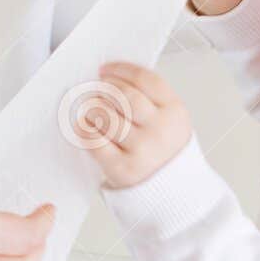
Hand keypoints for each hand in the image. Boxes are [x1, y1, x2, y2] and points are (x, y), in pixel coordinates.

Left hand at [76, 63, 191, 189]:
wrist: (172, 190)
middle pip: (124, 96)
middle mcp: (160, 130)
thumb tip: (109, 78)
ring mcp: (142, 150)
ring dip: (93, 108)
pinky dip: (84, 129)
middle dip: (105, 89)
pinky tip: (85, 126)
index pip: (145, 80)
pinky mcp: (123, 169)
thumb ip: (149, 99)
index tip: (105, 70)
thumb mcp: (169, 120)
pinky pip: (95, 142)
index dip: (121, 70)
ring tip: (91, 109)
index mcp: (175, 112)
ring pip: (107, 117)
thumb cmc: (164, 150)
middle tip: (96, 91)